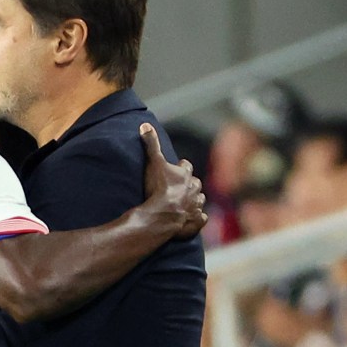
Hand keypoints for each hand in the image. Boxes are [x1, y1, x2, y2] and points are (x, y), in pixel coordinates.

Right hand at [139, 123, 207, 238]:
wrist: (162, 215)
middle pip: (195, 183)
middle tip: (179, 187)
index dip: (180, 166)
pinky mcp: (196, 222)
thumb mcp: (153, 162)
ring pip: (199, 200)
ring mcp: (196, 206)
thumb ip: (151, 144)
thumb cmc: (158, 188)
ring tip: (185, 203)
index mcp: (186, 174)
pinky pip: (201, 219)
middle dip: (190, 184)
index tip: (175, 167)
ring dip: (194, 200)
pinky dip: (198, 219)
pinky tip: (193, 219)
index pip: (185, 166)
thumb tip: (145, 124)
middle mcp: (195, 189)